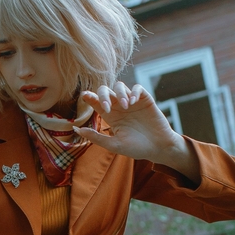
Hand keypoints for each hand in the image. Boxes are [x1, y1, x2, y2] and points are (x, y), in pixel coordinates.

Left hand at [80, 83, 199, 182]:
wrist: (158, 148)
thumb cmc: (137, 148)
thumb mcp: (114, 145)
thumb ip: (96, 137)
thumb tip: (76, 129)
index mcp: (110, 116)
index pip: (96, 102)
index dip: (90, 97)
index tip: (85, 96)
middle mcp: (119, 107)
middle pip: (105, 90)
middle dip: (103, 95)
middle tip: (107, 106)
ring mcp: (132, 102)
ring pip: (120, 86)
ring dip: (120, 93)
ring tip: (125, 107)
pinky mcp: (145, 100)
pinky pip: (137, 88)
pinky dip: (134, 91)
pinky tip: (133, 102)